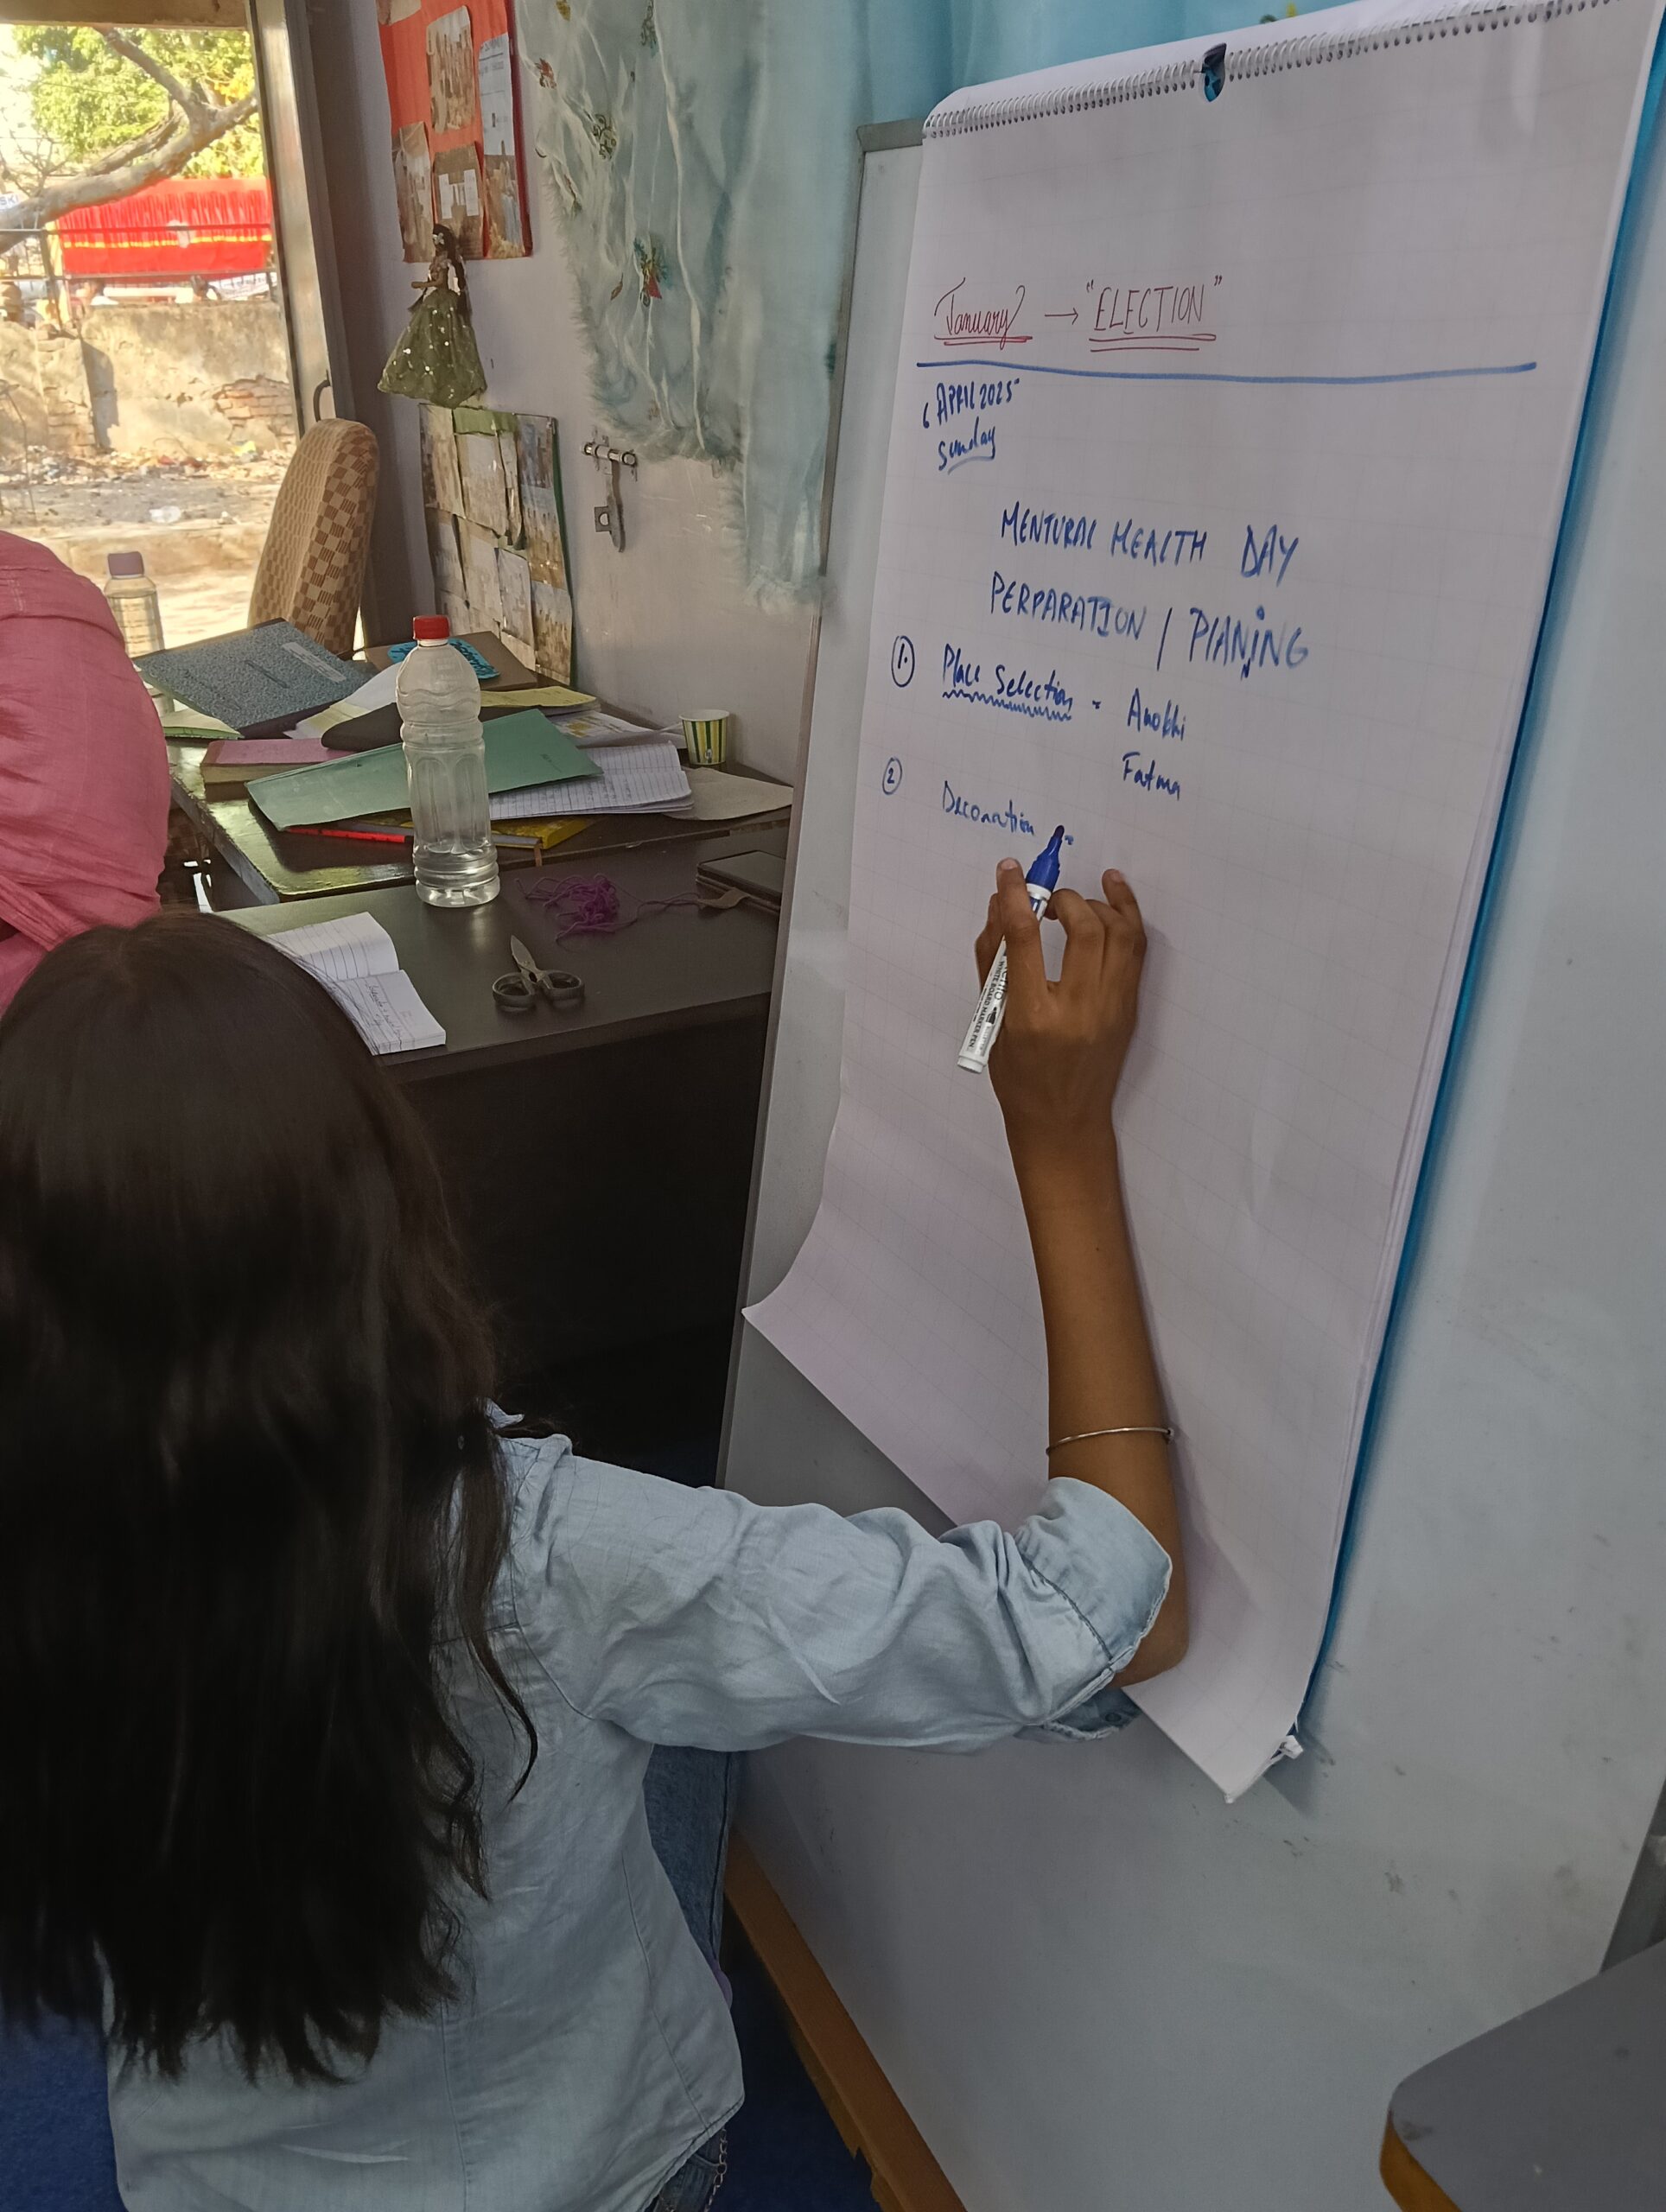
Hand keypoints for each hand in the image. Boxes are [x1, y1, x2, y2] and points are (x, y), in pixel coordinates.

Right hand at [974, 860, 1145, 1176]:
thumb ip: (993, 963)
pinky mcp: (1130, 1008)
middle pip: (1084, 929)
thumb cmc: (1020, 1079)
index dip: (1015, 896)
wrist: (1064, 1123)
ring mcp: (1111, 1009)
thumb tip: (998, 907)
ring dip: (1098, 903)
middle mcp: (1078, 1010)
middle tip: (1044, 898)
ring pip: (1120, 934)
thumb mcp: (993, 1023)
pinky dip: (1126, 916)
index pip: (1025, 940)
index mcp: (1033, 1017)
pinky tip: (1113, 894)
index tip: (1010, 870)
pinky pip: (1135, 949)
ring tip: (1075, 897)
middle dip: (1063, 899)